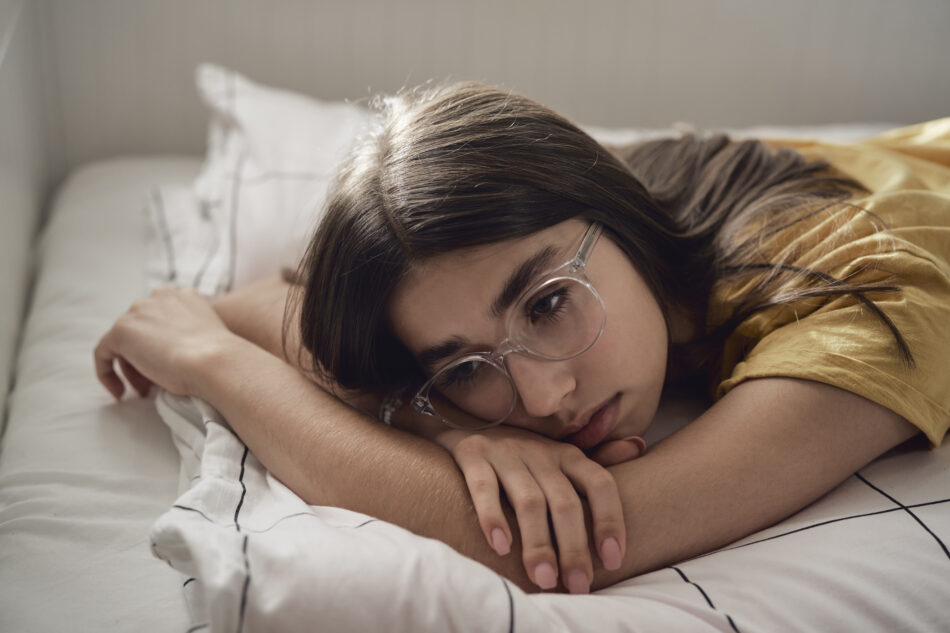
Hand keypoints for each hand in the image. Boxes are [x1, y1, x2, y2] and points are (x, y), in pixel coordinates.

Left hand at [94, 286, 242, 399]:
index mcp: (186, 296)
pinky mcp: (121, 331)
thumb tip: (180, 356)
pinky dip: (107, 372)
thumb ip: (193, 338)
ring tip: (143, 392)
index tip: (168, 368)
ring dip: (132, 367)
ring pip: (124, 341)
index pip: (163, 320)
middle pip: (142, 330)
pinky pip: (103, 352)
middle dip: (145, 358)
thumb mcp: (209, 339)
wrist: (215, 361)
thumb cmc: (219, 358)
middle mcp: (161, 296)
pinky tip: (119, 392)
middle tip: (154, 384)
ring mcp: (139, 311)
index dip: (162, 347)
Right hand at [436, 426, 641, 593]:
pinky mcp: (471, 454)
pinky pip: (484, 487)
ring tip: (543, 578)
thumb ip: (597, 459)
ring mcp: (504, 451)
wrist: (458, 423)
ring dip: (538, 542)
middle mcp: (539, 451)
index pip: (599, 483)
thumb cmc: (517, 454)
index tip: (612, 560)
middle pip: (564, 501)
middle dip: (574, 547)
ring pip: (528, 500)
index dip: (610, 520)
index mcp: (566, 454)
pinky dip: (493, 517)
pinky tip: (500, 546)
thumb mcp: (557, 455)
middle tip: (577, 585)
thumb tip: (638, 447)